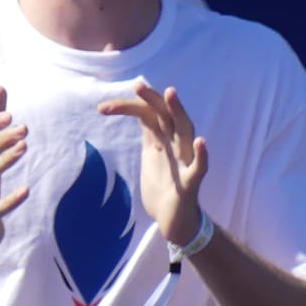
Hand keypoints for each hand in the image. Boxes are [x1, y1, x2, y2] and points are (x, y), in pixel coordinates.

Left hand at [99, 82, 207, 246]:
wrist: (173, 220)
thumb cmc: (164, 183)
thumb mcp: (152, 152)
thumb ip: (149, 131)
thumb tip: (138, 107)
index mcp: (164, 138)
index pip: (148, 113)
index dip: (128, 107)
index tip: (102, 108)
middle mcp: (176, 145)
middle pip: (167, 115)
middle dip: (154, 99)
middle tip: (137, 85)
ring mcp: (185, 162)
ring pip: (185, 132)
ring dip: (178, 112)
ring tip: (170, 93)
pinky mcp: (190, 184)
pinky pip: (200, 168)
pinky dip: (202, 155)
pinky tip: (201, 142)